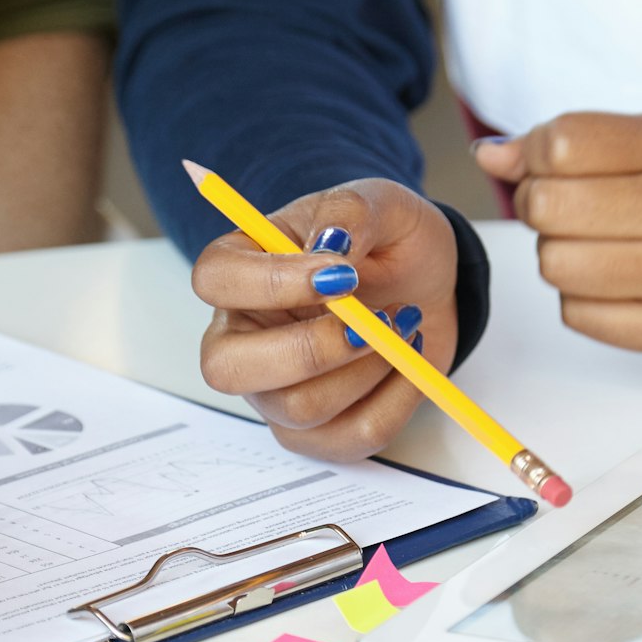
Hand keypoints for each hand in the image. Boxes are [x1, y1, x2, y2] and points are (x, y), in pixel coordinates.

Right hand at [192, 179, 452, 460]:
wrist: (426, 281)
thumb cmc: (385, 241)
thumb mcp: (376, 204)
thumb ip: (350, 213)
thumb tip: (330, 244)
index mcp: (242, 271)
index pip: (215, 280)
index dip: (271, 282)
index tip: (340, 273)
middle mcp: (245, 339)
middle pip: (228, 369)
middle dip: (310, 351)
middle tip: (371, 323)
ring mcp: (277, 393)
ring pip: (300, 409)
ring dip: (367, 370)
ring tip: (403, 326)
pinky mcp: (321, 431)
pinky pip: (352, 437)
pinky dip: (397, 400)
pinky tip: (410, 362)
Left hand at [476, 113, 641, 362]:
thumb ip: (572, 144)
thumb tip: (489, 156)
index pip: (561, 143)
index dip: (534, 158)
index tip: (551, 169)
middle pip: (546, 206)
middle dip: (540, 210)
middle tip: (570, 214)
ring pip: (555, 264)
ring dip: (559, 258)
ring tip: (598, 250)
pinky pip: (577, 315)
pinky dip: (581, 301)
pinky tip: (619, 287)